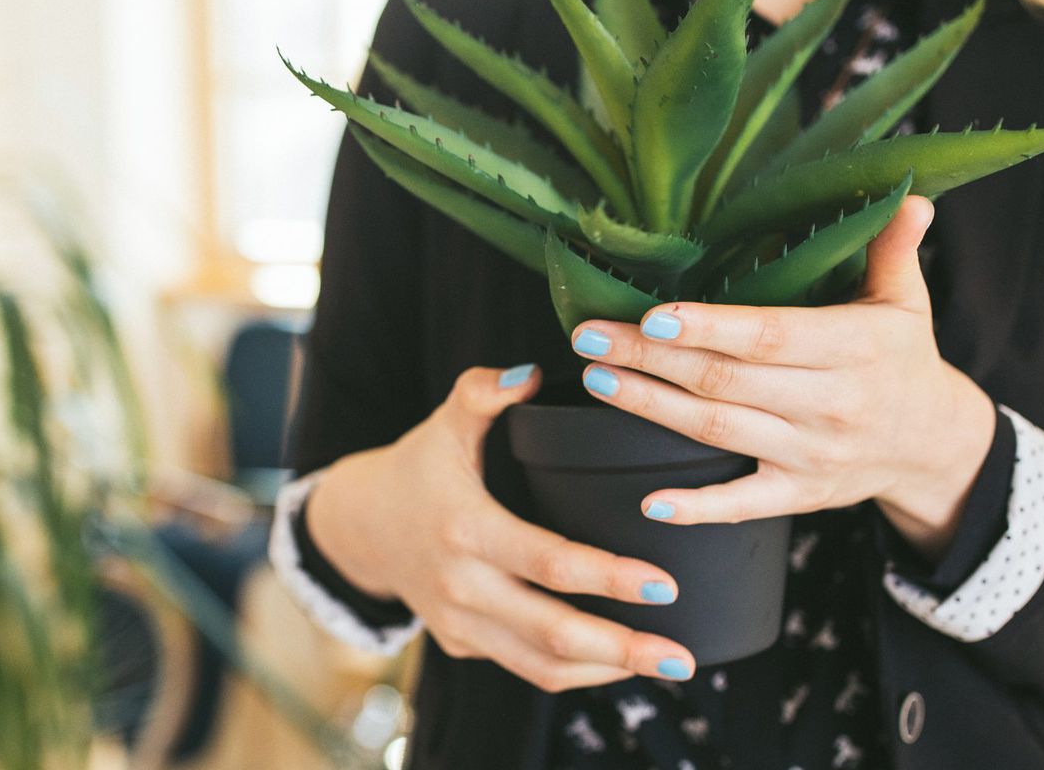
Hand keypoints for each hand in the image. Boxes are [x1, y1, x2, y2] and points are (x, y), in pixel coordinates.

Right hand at [304, 364, 697, 690]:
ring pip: (540, 666)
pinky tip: (621, 662)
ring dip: (608, 672)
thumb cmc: (419, 466)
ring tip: (667, 666)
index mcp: (466, 530)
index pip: (549, 563)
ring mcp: (460, 625)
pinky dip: (575, 671)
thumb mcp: (445, 421)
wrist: (360, 524)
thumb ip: (484, 391)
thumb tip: (530, 372)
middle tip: (683, 657)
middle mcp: (461, 588)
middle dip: (623, 649)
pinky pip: (524, 667)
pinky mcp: (462, 644)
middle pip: (552, 634)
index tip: (665, 583)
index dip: (609, 577)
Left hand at [568, 195, 996, 559]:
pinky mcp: (800, 494)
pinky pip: (743, 505)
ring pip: (719, 431)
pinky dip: (697, 507)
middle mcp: (831, 404)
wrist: (934, 446)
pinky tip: (649, 501)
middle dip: (652, 359)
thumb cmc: (903, 358)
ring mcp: (812, 454)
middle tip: (589, 337)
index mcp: (853, 348)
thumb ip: (894, 249)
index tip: (651, 316)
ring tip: (598, 379)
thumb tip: (908, 196)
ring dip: (652, 407)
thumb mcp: (907, 301)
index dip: (709, 328)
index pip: (769, 336)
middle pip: (726, 381)